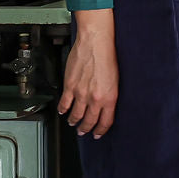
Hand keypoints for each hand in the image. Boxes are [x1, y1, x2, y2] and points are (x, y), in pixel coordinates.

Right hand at [60, 9, 117, 136]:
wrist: (95, 43)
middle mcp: (95, 98)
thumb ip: (109, 95)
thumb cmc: (107, 56)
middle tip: (83, 131)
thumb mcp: (116, 80)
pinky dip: (63, 109)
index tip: (98, 134)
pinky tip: (63, 111)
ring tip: (73, 123)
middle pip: (89, 121)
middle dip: (86, 129)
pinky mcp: (70, 86)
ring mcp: (81, 93)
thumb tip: (105, 104)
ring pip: (75, 115)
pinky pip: (64, 103)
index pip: (105, 121)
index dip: (101, 130)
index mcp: (109, 98)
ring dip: (74, 121)